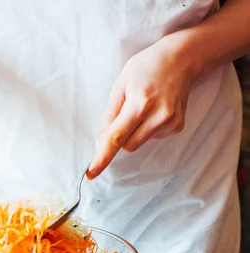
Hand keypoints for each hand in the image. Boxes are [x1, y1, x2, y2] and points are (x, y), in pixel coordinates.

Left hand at [87, 35, 196, 179]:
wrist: (182, 58)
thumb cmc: (147, 67)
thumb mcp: (121, 84)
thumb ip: (109, 114)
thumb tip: (101, 141)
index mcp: (140, 103)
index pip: (116, 137)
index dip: (102, 157)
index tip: (91, 174)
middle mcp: (158, 115)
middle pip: (127, 146)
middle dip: (121, 137)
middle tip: (125, 113)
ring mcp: (170, 122)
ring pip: (139, 143)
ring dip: (135, 131)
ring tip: (145, 105)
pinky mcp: (177, 126)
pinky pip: (152, 138)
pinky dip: (147, 128)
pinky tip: (155, 109)